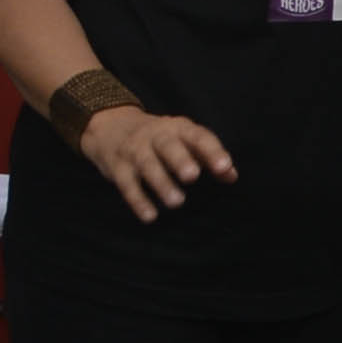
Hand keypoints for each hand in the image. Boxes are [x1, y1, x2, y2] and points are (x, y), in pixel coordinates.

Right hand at [73, 102, 237, 224]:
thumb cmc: (160, 138)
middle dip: (180, 160)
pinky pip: (126, 184)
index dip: (212, 150)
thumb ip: (208, 156)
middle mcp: (155, 136)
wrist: (110, 126)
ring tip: (176, 202)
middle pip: (167, 146)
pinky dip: (137, 200)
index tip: (224, 167)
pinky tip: (150, 216)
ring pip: (146, 165)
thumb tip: (232, 176)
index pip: (197, 136)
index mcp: (178, 128)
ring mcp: (134, 150)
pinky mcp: (117, 167)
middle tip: (193, 176)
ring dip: (161, 183)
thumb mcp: (184, 140)